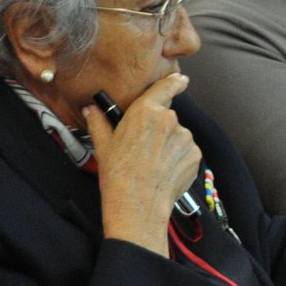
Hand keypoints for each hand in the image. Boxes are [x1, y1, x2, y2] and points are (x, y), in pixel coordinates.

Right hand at [84, 72, 202, 256]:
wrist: (138, 205)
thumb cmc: (117, 174)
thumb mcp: (103, 145)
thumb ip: (99, 122)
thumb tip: (90, 108)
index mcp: (145, 110)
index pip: (166, 86)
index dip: (174, 82)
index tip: (180, 81)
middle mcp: (169, 119)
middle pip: (167, 117)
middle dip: (159, 129)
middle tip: (144, 149)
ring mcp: (185, 137)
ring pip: (178, 136)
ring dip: (169, 145)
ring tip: (153, 165)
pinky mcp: (195, 155)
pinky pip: (187, 153)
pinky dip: (178, 160)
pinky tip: (164, 173)